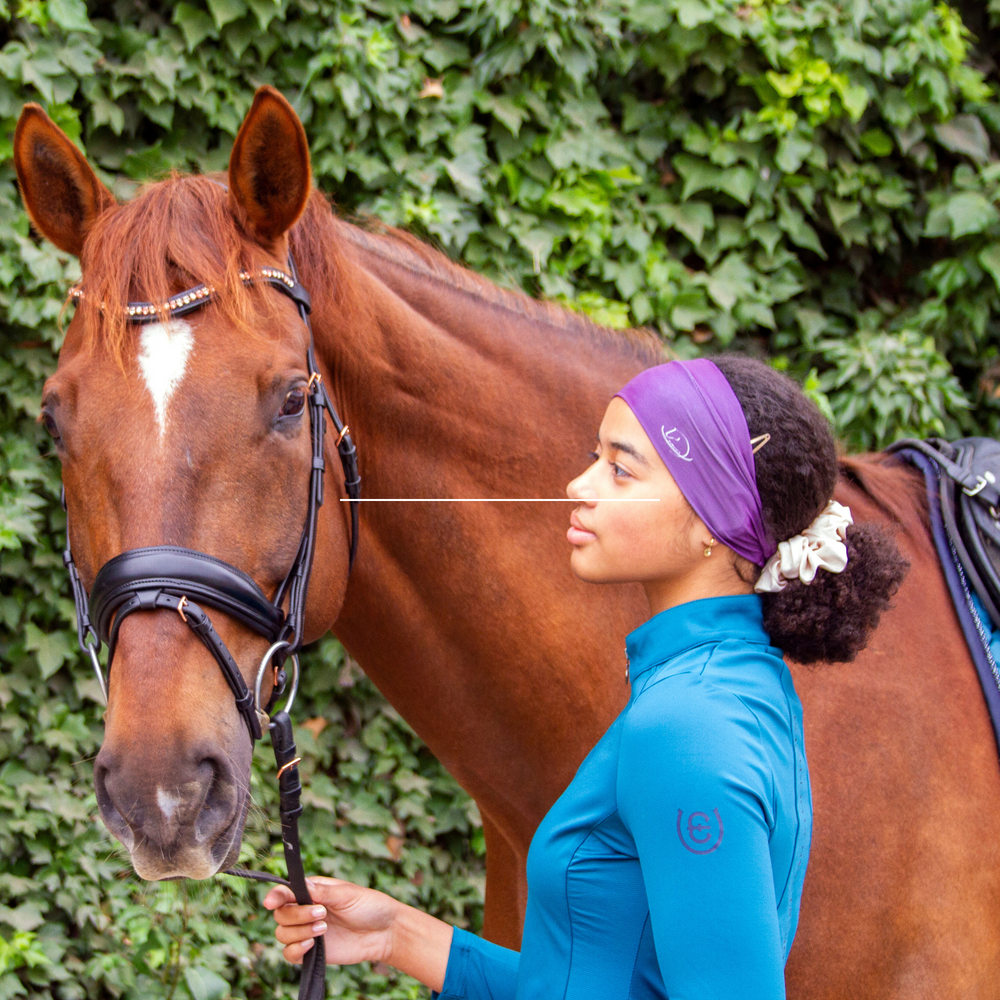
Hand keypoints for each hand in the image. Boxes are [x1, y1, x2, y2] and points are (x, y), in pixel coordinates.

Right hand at [263, 875, 452, 990]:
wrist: (384, 932)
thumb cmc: (369, 906)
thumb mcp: (346, 894)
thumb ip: (320, 892)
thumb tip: (297, 885)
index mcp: (312, 891)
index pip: (285, 892)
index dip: (275, 896)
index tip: (270, 902)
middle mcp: (305, 910)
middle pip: (281, 914)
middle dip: (297, 915)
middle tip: (322, 914)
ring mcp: (307, 931)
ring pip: (282, 934)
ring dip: (299, 932)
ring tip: (323, 929)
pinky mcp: (312, 951)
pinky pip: (289, 954)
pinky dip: (295, 950)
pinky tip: (312, 945)